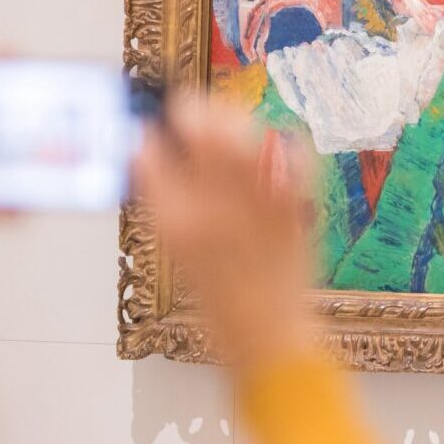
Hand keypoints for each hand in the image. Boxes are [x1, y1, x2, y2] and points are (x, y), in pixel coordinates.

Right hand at [131, 91, 320, 374]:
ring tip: (226, 124)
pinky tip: (269, 148)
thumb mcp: (176, 252)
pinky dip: (281, 139)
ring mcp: (257, 199)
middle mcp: (215, 204)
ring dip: (231, 117)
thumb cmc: (219, 302)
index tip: (153, 130)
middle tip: (191, 113)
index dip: (151, 134)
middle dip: (192, 108)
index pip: (149, 151)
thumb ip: (164, 199)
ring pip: (243, 127)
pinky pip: (292, 147)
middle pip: (200, 122)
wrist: (269, 335)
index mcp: (175, 222)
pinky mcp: (294, 201)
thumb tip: (153, 154)